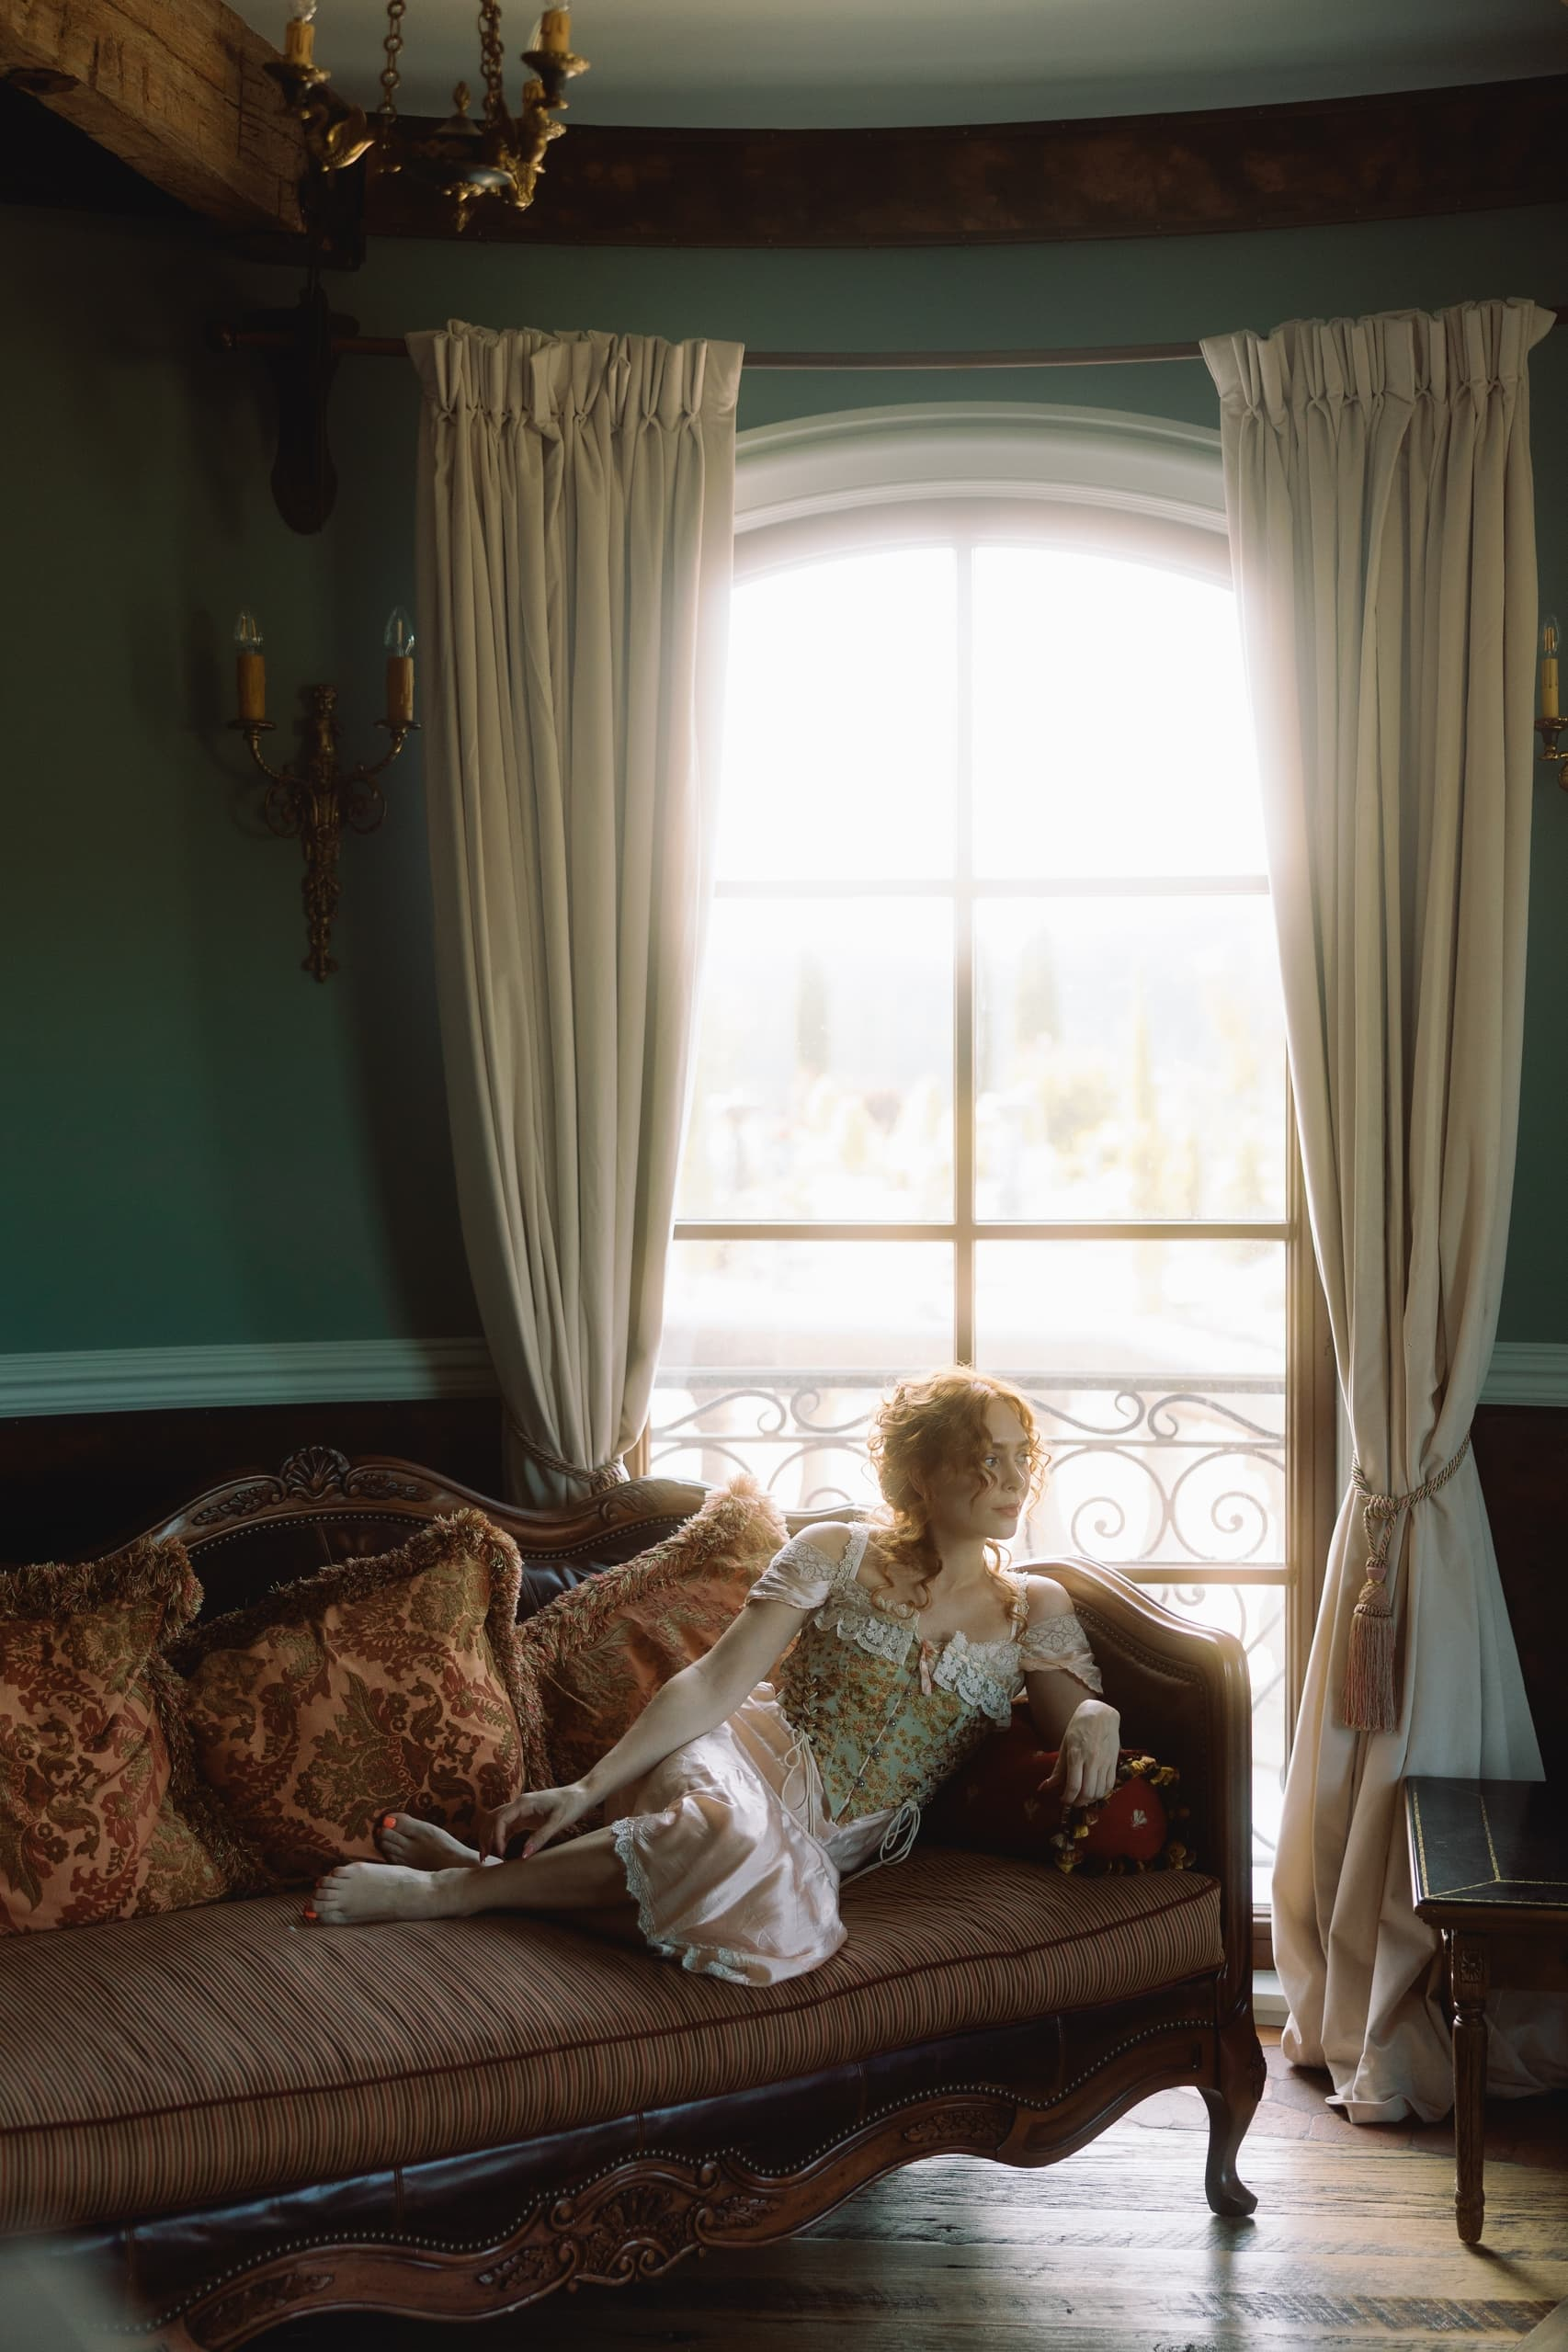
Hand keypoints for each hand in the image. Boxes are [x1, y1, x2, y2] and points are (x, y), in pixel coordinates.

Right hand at [477, 1781, 593, 1859]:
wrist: (581, 1795)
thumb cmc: (571, 1805)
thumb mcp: (558, 1822)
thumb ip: (540, 1838)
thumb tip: (524, 1856)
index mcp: (523, 1803)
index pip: (500, 1819)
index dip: (497, 1837)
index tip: (500, 1854)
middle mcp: (518, 1804)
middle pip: (493, 1819)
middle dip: (487, 1838)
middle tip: (484, 1858)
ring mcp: (520, 1810)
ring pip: (497, 1822)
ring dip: (490, 1836)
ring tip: (486, 1856)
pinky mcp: (525, 1816)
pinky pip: (507, 1826)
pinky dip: (500, 1837)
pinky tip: (500, 1851)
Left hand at [1044, 1701, 1120, 1809]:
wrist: (1100, 1714)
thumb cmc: (1079, 1727)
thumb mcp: (1064, 1745)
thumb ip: (1058, 1769)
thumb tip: (1045, 1787)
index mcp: (1076, 1755)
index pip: (1073, 1786)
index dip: (1067, 1799)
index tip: (1063, 1800)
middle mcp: (1091, 1760)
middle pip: (1087, 1792)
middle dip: (1078, 1802)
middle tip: (1072, 1801)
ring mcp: (1104, 1762)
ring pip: (1100, 1791)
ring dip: (1090, 1799)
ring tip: (1083, 1797)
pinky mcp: (1114, 1762)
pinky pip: (1110, 1784)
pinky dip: (1102, 1793)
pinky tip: (1095, 1791)